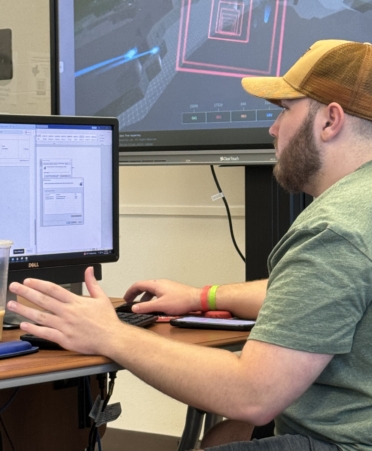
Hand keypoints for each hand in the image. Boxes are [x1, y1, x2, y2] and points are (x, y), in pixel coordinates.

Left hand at [7, 267, 121, 354]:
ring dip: (24, 310)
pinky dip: (34, 329)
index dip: (39, 284)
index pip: (54, 290)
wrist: (111, 338)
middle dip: (26, 293)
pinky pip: (45, 333)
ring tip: (12, 306)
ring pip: (41, 316)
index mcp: (76, 302)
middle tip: (14, 288)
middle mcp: (68, 312)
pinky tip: (24, 325)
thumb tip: (89, 270)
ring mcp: (65, 326)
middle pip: (43, 300)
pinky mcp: (64, 339)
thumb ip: (92, 283)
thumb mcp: (101, 297)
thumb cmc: (107, 320)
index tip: (28, 281)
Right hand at [123, 279, 201, 314]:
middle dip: (136, 294)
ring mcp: (167, 286)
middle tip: (131, 301)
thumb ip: (146, 307)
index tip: (126, 298)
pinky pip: (158, 292)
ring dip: (145, 297)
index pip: (138, 285)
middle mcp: (160, 283)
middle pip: (144, 286)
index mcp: (156, 284)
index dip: (130, 291)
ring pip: (151, 290)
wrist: (196, 299)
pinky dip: (152, 298)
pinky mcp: (172, 290)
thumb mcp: (160, 306)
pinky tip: (156, 305)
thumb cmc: (181, 301)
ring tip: (143, 306)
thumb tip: (134, 308)